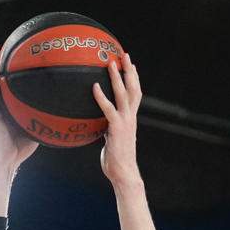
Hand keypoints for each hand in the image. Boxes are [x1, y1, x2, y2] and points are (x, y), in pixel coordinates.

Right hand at [0, 48, 37, 173]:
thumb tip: (61, 108)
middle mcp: (0, 103)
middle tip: (2, 46)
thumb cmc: (20, 147)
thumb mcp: (35, 126)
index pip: (8, 83)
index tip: (15, 54)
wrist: (8, 161)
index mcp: (9, 105)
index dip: (9, 69)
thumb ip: (42, 115)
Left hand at [90, 51, 141, 184]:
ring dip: (117, 77)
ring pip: (123, 94)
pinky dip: (101, 97)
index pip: (136, 94)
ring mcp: (125, 122)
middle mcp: (131, 118)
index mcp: (131, 119)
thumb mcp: (112, 141)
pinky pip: (108, 109)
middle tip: (124, 55)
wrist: (124, 174)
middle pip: (133, 88)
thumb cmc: (116, 161)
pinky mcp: (116, 129)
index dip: (135, 79)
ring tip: (111, 62)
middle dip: (129, 71)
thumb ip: (109, 130)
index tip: (131, 65)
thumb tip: (100, 127)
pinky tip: (94, 87)